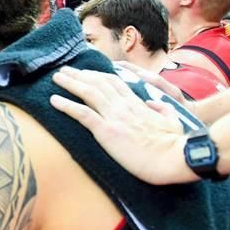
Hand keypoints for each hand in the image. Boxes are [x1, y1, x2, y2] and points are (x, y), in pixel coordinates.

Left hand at [49, 66, 196, 184]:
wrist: (175, 159)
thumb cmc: (175, 145)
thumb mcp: (173, 120)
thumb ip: (161, 109)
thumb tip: (152, 104)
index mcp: (138, 104)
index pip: (115, 83)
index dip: (98, 76)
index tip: (87, 72)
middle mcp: (124, 106)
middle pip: (98, 83)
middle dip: (80, 75)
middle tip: (65, 70)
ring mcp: (115, 117)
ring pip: (88, 93)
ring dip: (70, 83)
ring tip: (56, 77)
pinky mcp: (107, 131)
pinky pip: (82, 114)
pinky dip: (66, 105)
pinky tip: (53, 100)